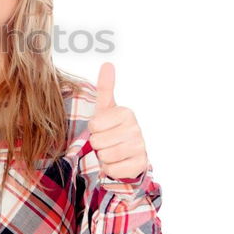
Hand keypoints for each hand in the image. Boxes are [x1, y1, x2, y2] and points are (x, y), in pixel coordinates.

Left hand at [88, 62, 147, 180]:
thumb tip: (108, 63)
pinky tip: (117, 161)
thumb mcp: (105, 108)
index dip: (93, 128)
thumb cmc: (111, 128)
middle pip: (98, 141)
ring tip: (110, 149)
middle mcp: (136, 129)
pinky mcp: (140, 165)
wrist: (126, 152)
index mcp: (126, 113)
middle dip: (97, 143)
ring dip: (103, 156)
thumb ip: (105, 87)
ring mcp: (140, 147)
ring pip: (105, 156)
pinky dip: (110, 168)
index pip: (94, 124)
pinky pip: (113, 169)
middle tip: (106, 140)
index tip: (101, 127)